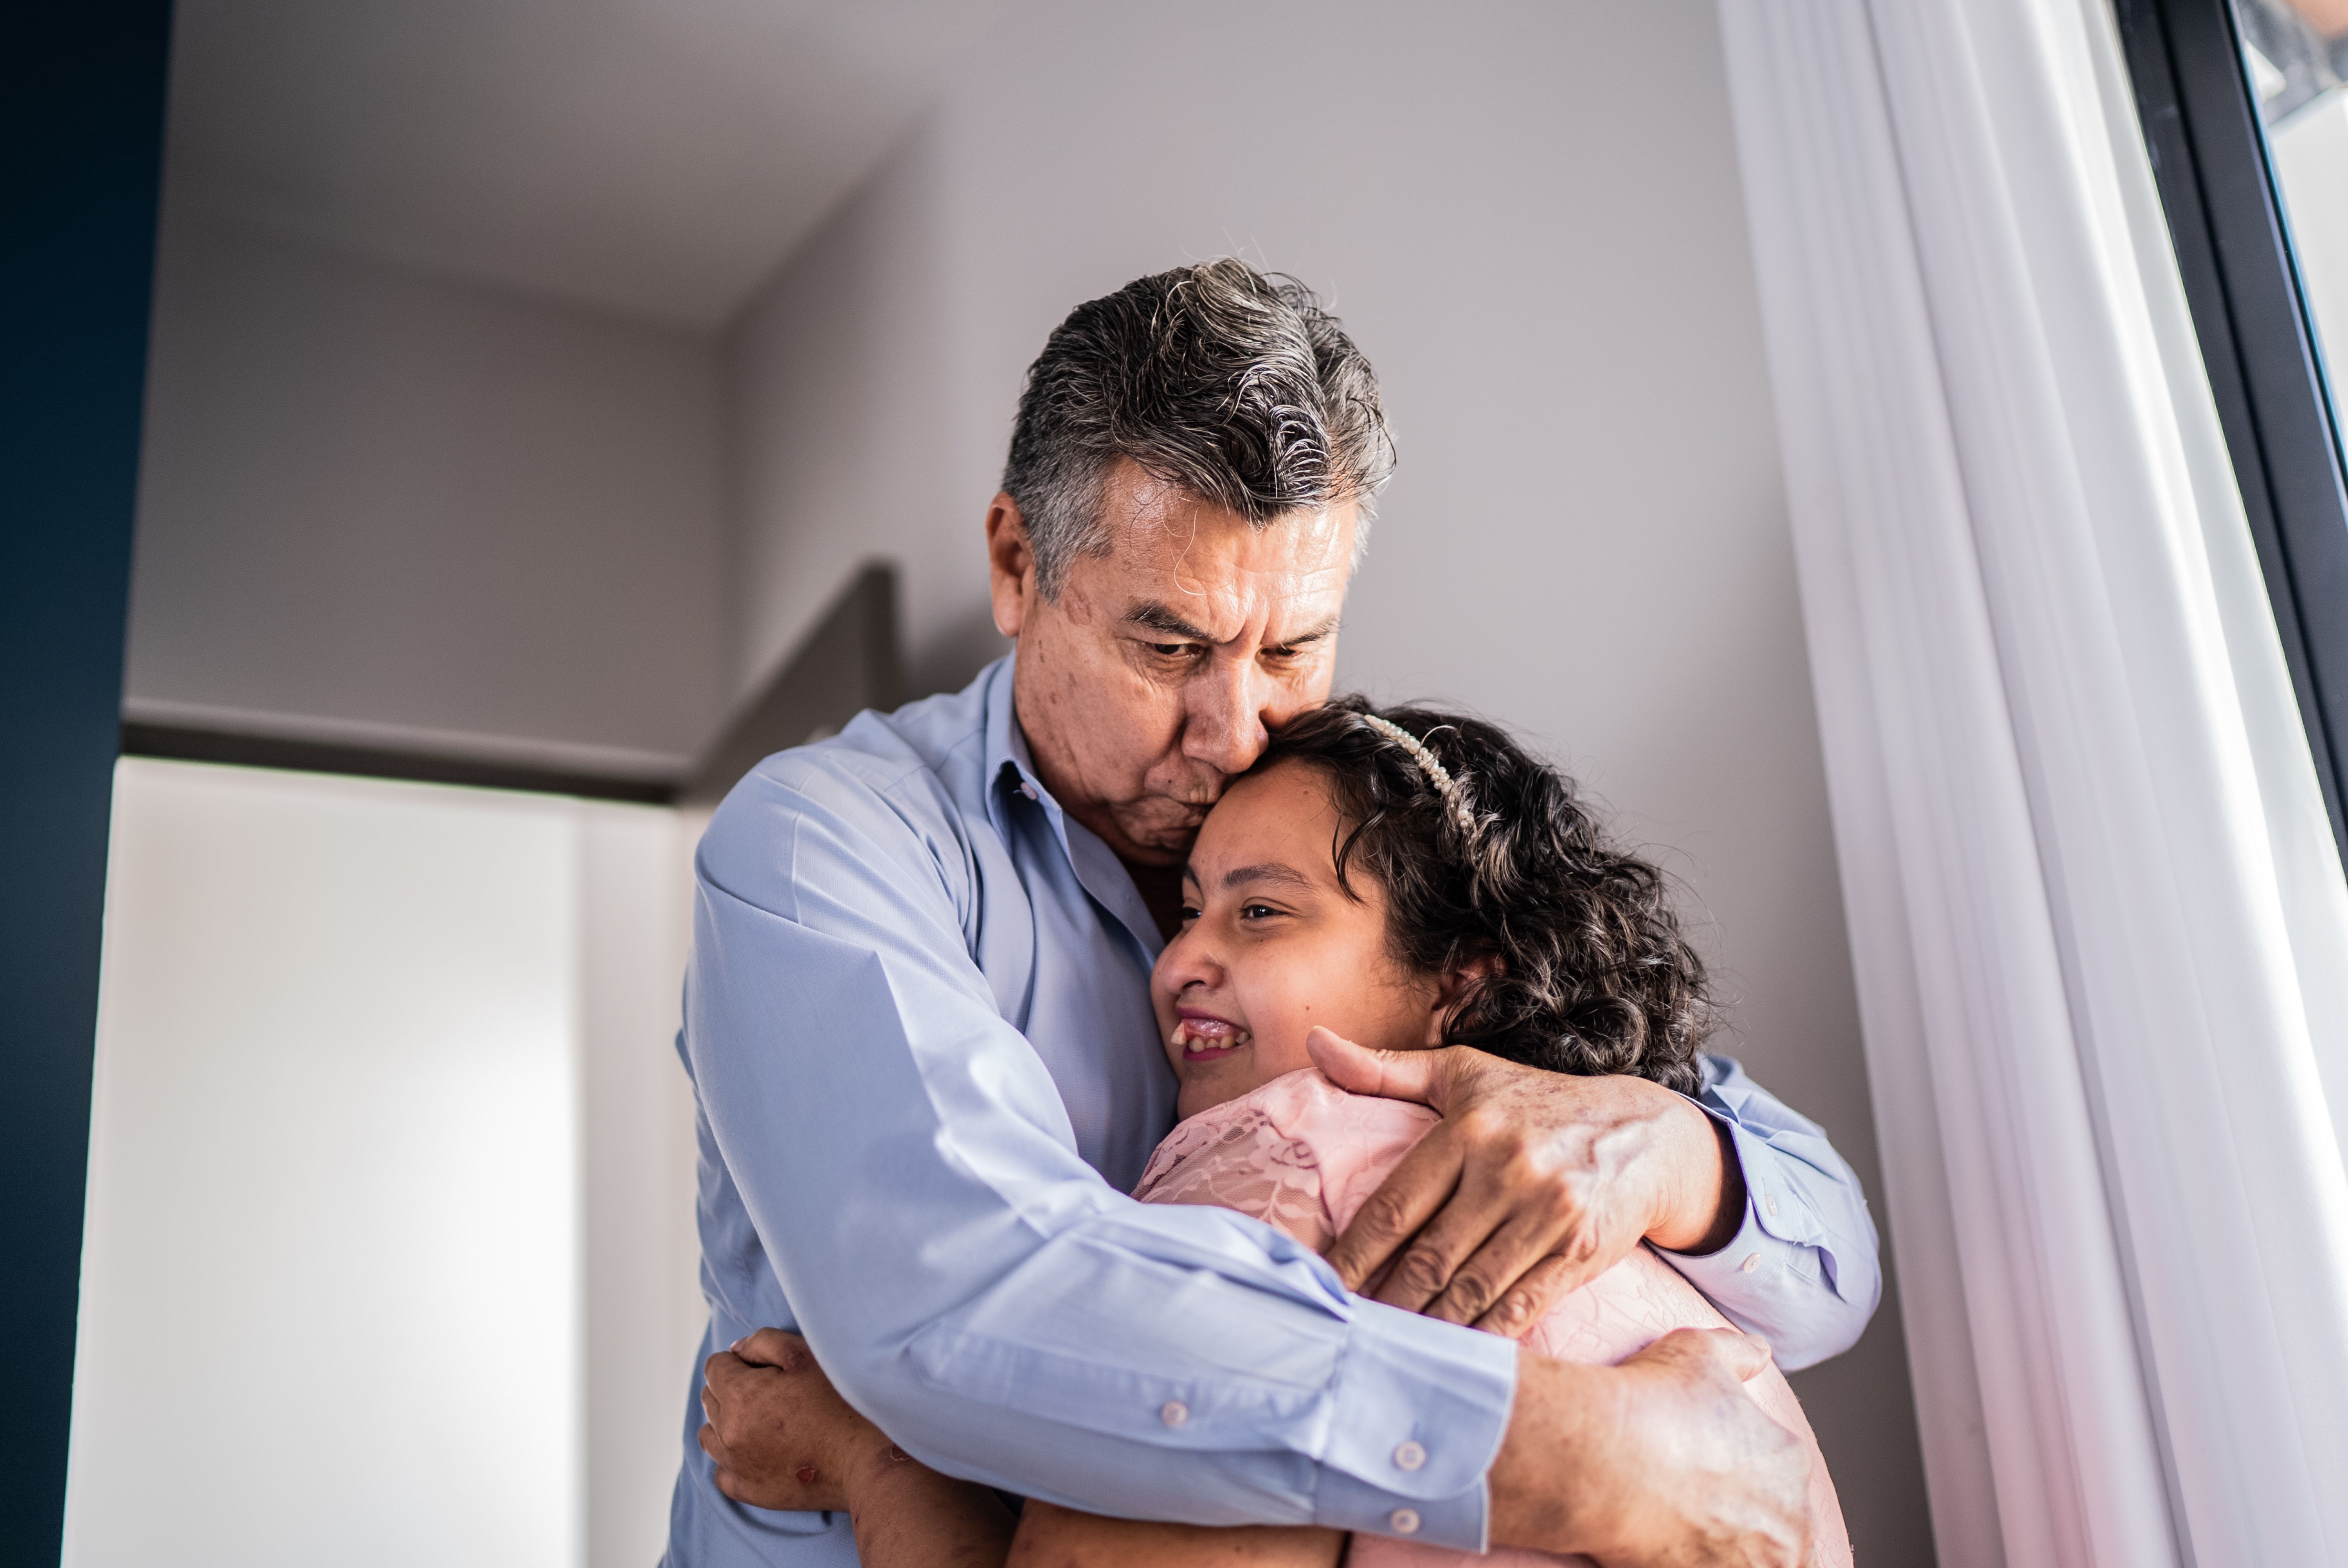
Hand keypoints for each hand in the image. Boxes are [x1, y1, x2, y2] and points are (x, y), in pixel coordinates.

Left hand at [699, 1328, 893, 1511]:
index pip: (715, 1367)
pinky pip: (721, 1471)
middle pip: (710, 1399)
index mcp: (741, 1395)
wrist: (864, 1459)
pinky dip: (732, 1459)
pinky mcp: (748, 1491)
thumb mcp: (806, 1356)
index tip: (764, 1368)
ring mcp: (736, 1465)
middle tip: (769, 1391)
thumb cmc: (841, 1402)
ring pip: (709, 1436)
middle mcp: (729, 1432)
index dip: (739, 1361)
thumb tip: (735, 1350)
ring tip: (761, 1421)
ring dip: (726, 1423)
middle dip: (730, 1389)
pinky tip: (757, 1451)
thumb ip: (763, 1342)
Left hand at [1311, 1027, 1742, 1331]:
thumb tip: (1314, 1042)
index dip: (1354, 1253)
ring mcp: (1548, 1213)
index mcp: (1469, 1129)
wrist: (1646, 1133)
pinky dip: (1483, 1337)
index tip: (1322, 1285)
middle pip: (1429, 1257)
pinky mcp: (1580, 1251)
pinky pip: (1519, 1307)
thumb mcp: (1464, 1075)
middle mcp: (1507, 1169)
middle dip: (1385, 1301)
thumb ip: (1385, 1069)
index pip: (1396, 1204)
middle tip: (1348, 1332)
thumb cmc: (1537, 1104)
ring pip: (1470, 1289)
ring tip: (1389, 1350)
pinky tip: (1452, 1354)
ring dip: (1427, 1326)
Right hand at [1493, 1330, 1810, 1564]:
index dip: (1740, 1479)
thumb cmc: (1650, 1402)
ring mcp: (1759, 1564)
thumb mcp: (1700, 1351)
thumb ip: (1739, 1351)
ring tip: (1689, 1536)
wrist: (1600, 1457)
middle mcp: (1789, 1521)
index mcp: (1788, 1462)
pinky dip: (1705, 1566)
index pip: (1781, 1481)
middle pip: (1779, 1534)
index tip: (1704, 1476)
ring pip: (1761, 1563)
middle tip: (1698, 1514)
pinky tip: (1671, 1553)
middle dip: (1747, 1527)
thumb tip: (1760, 1351)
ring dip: (1733, 1553)